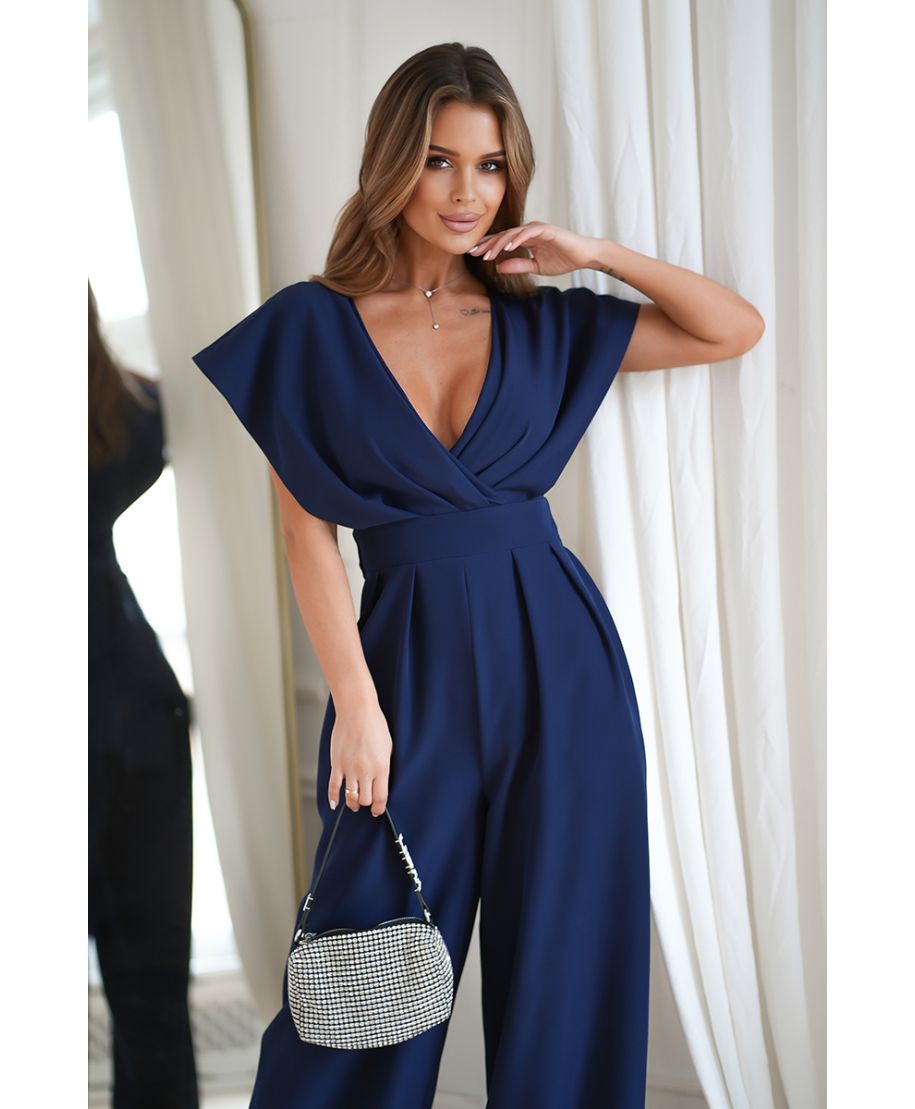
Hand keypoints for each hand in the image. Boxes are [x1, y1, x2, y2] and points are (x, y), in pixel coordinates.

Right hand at [327, 700, 392, 816]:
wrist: (357, 711)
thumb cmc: (375, 725)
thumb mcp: (388, 747)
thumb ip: (384, 766)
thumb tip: (381, 781)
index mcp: (381, 767)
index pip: (380, 797)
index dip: (379, 808)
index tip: (377, 810)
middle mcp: (365, 771)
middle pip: (365, 799)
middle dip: (366, 804)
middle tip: (365, 803)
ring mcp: (350, 768)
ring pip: (350, 796)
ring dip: (352, 803)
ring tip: (354, 803)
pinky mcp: (337, 763)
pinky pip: (333, 786)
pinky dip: (333, 798)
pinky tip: (335, 804)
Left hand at [467, 221, 598, 276]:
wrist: (583, 256)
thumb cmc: (563, 259)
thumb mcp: (536, 266)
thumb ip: (518, 265)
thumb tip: (499, 267)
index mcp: (525, 238)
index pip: (503, 241)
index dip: (488, 247)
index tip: (474, 254)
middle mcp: (528, 231)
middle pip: (503, 235)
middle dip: (488, 244)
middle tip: (473, 252)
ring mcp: (537, 228)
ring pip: (513, 233)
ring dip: (499, 243)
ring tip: (488, 254)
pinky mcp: (546, 230)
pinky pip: (528, 233)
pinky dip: (517, 239)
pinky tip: (508, 247)